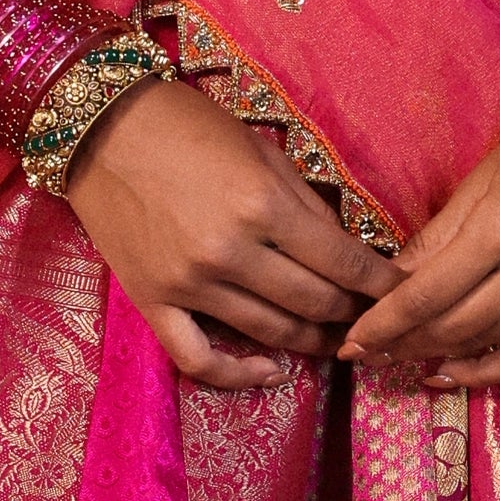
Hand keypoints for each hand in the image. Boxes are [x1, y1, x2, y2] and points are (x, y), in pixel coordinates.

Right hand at [66, 74, 400, 390]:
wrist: (98, 127)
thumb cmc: (185, 125)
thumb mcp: (259, 149)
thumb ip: (304, 201)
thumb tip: (347, 245)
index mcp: (263, 205)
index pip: (343, 263)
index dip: (380, 284)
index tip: (400, 291)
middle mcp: (231, 252)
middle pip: (314, 304)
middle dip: (354, 313)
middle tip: (373, 316)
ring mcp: (189, 283)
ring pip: (271, 332)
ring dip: (313, 342)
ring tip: (338, 341)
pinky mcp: (153, 302)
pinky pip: (200, 359)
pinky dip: (240, 375)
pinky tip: (272, 370)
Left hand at [340, 95, 499, 390]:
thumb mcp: (479, 181)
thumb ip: (435, 239)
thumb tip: (389, 283)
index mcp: (498, 232)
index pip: (424, 296)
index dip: (381, 324)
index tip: (349, 340)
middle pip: (449, 328)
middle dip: (399, 343)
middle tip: (364, 350)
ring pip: (481, 346)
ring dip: (432, 355)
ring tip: (396, 356)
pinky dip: (483, 373)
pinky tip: (448, 373)